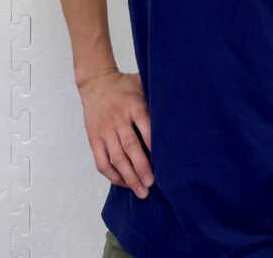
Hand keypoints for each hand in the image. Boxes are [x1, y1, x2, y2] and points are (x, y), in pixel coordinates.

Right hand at [79, 70, 153, 197]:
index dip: (153, 144)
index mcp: (133, 105)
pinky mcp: (94, 139)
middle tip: (152, 183)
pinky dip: (112, 175)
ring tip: (141, 191)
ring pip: (116, 158)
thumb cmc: (124, 86)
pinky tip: (123, 183)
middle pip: (130, 146)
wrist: (96, 82)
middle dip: (141, 167)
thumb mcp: (141, 85)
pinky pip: (101, 161)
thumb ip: (155, 99)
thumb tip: (178, 111)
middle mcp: (118, 118)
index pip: (144, 126)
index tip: (164, 161)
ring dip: (128, 176)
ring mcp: (105, 130)